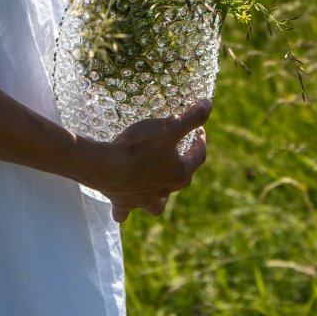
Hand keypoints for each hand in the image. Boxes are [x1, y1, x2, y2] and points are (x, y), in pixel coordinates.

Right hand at [91, 98, 211, 223]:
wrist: (107, 167)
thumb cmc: (139, 146)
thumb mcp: (169, 126)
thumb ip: (192, 116)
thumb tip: (209, 104)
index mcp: (180, 174)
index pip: (198, 156)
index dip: (200, 141)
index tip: (199, 130)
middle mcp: (165, 191)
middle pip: (180, 179)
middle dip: (182, 164)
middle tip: (177, 150)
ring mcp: (144, 200)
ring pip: (157, 202)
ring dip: (158, 195)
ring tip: (155, 186)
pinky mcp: (123, 203)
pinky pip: (124, 211)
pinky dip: (125, 208)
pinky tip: (122, 206)